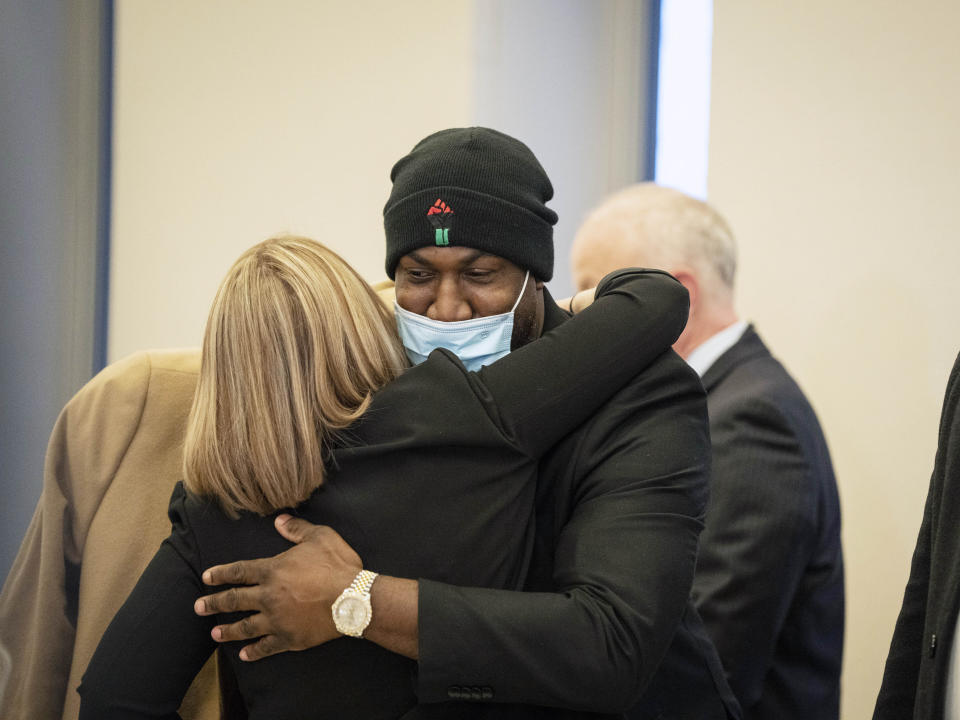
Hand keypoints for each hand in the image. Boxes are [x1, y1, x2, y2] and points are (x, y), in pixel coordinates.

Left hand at [194, 515, 361, 660]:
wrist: (354, 600)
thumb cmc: (337, 566)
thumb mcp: (320, 537)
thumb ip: (297, 528)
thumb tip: (279, 519)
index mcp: (273, 570)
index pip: (239, 571)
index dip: (221, 573)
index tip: (206, 578)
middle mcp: (268, 596)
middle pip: (234, 600)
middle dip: (214, 603)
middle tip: (198, 608)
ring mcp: (277, 620)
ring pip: (245, 626)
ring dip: (228, 630)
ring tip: (214, 634)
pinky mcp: (289, 639)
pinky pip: (266, 647)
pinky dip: (254, 651)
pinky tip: (244, 655)